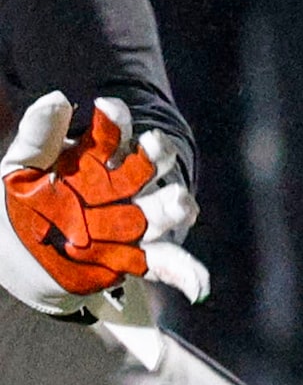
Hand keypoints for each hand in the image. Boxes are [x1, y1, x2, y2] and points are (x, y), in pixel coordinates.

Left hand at [1, 93, 207, 316]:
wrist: (23, 257)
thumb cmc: (25, 204)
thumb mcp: (21, 168)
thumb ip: (39, 136)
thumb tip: (57, 98)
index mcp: (98, 161)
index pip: (115, 134)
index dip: (116, 121)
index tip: (107, 108)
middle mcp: (123, 187)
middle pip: (149, 166)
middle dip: (156, 156)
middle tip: (153, 147)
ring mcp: (133, 222)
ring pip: (162, 208)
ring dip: (173, 205)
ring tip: (177, 205)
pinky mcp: (137, 256)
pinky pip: (166, 262)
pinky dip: (186, 273)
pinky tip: (197, 285)